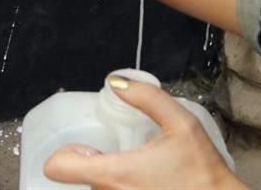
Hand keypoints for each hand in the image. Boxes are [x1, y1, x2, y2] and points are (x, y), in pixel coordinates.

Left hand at [45, 78, 245, 189]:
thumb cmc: (204, 172)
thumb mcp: (182, 124)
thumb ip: (148, 98)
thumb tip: (116, 81)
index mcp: (115, 175)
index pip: (57, 168)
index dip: (64, 154)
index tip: (87, 146)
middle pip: (79, 179)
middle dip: (93, 163)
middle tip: (116, 151)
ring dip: (108, 178)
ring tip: (136, 169)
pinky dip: (121, 189)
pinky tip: (145, 183)